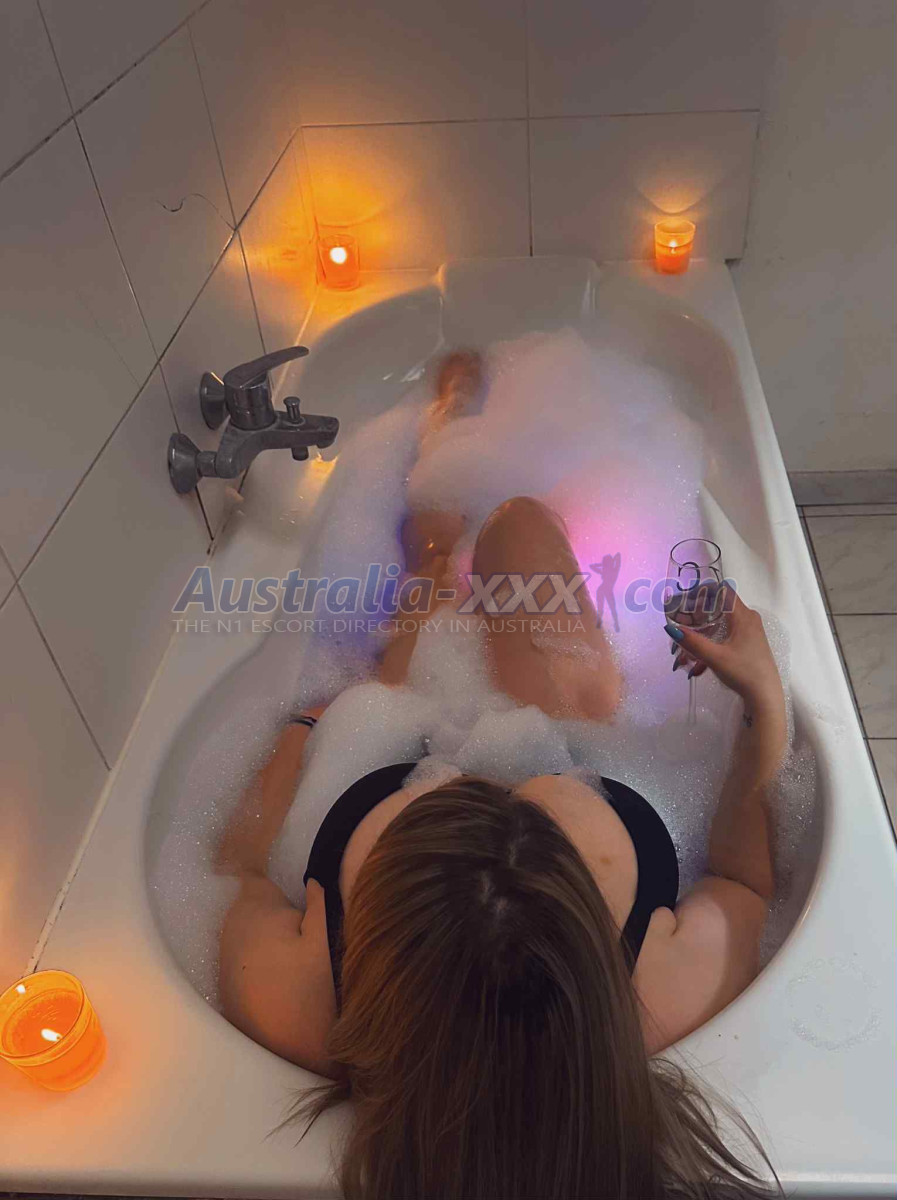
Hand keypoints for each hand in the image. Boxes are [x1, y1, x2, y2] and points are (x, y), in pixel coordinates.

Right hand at [666, 588, 782, 707]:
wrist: (765, 695)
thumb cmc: (743, 672)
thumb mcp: (715, 657)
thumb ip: (693, 642)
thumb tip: (670, 628)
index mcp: (743, 616)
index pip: (722, 590)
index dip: (703, 592)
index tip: (685, 601)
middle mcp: (748, 618)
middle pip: (720, 605)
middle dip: (698, 613)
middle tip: (681, 622)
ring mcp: (750, 630)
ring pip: (722, 621)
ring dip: (703, 629)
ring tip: (687, 643)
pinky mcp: (749, 642)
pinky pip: (727, 632)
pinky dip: (712, 639)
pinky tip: (699, 659)